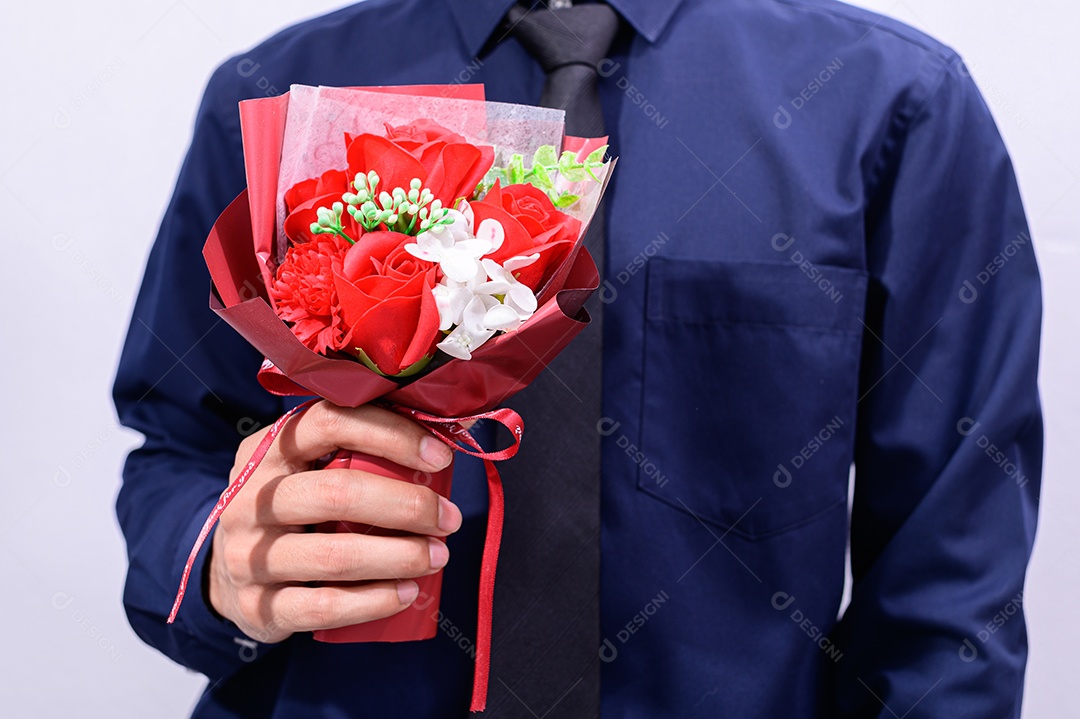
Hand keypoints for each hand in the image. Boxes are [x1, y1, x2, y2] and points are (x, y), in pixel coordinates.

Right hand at [207, 401, 460, 643]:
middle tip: (449, 519)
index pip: (331, 422)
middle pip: (337, 492)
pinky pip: (323, 606)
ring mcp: (248, 555)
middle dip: (407, 506)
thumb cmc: (293, 509)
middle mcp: (250, 498)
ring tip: (438, 556)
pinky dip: (373, 602)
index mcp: (268, 449)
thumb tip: (447, 437)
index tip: (440, 457)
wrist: (228, 573)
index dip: (391, 436)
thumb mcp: (308, 468)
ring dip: (399, 556)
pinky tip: (407, 593)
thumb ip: (361, 449)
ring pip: (333, 555)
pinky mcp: (256, 606)